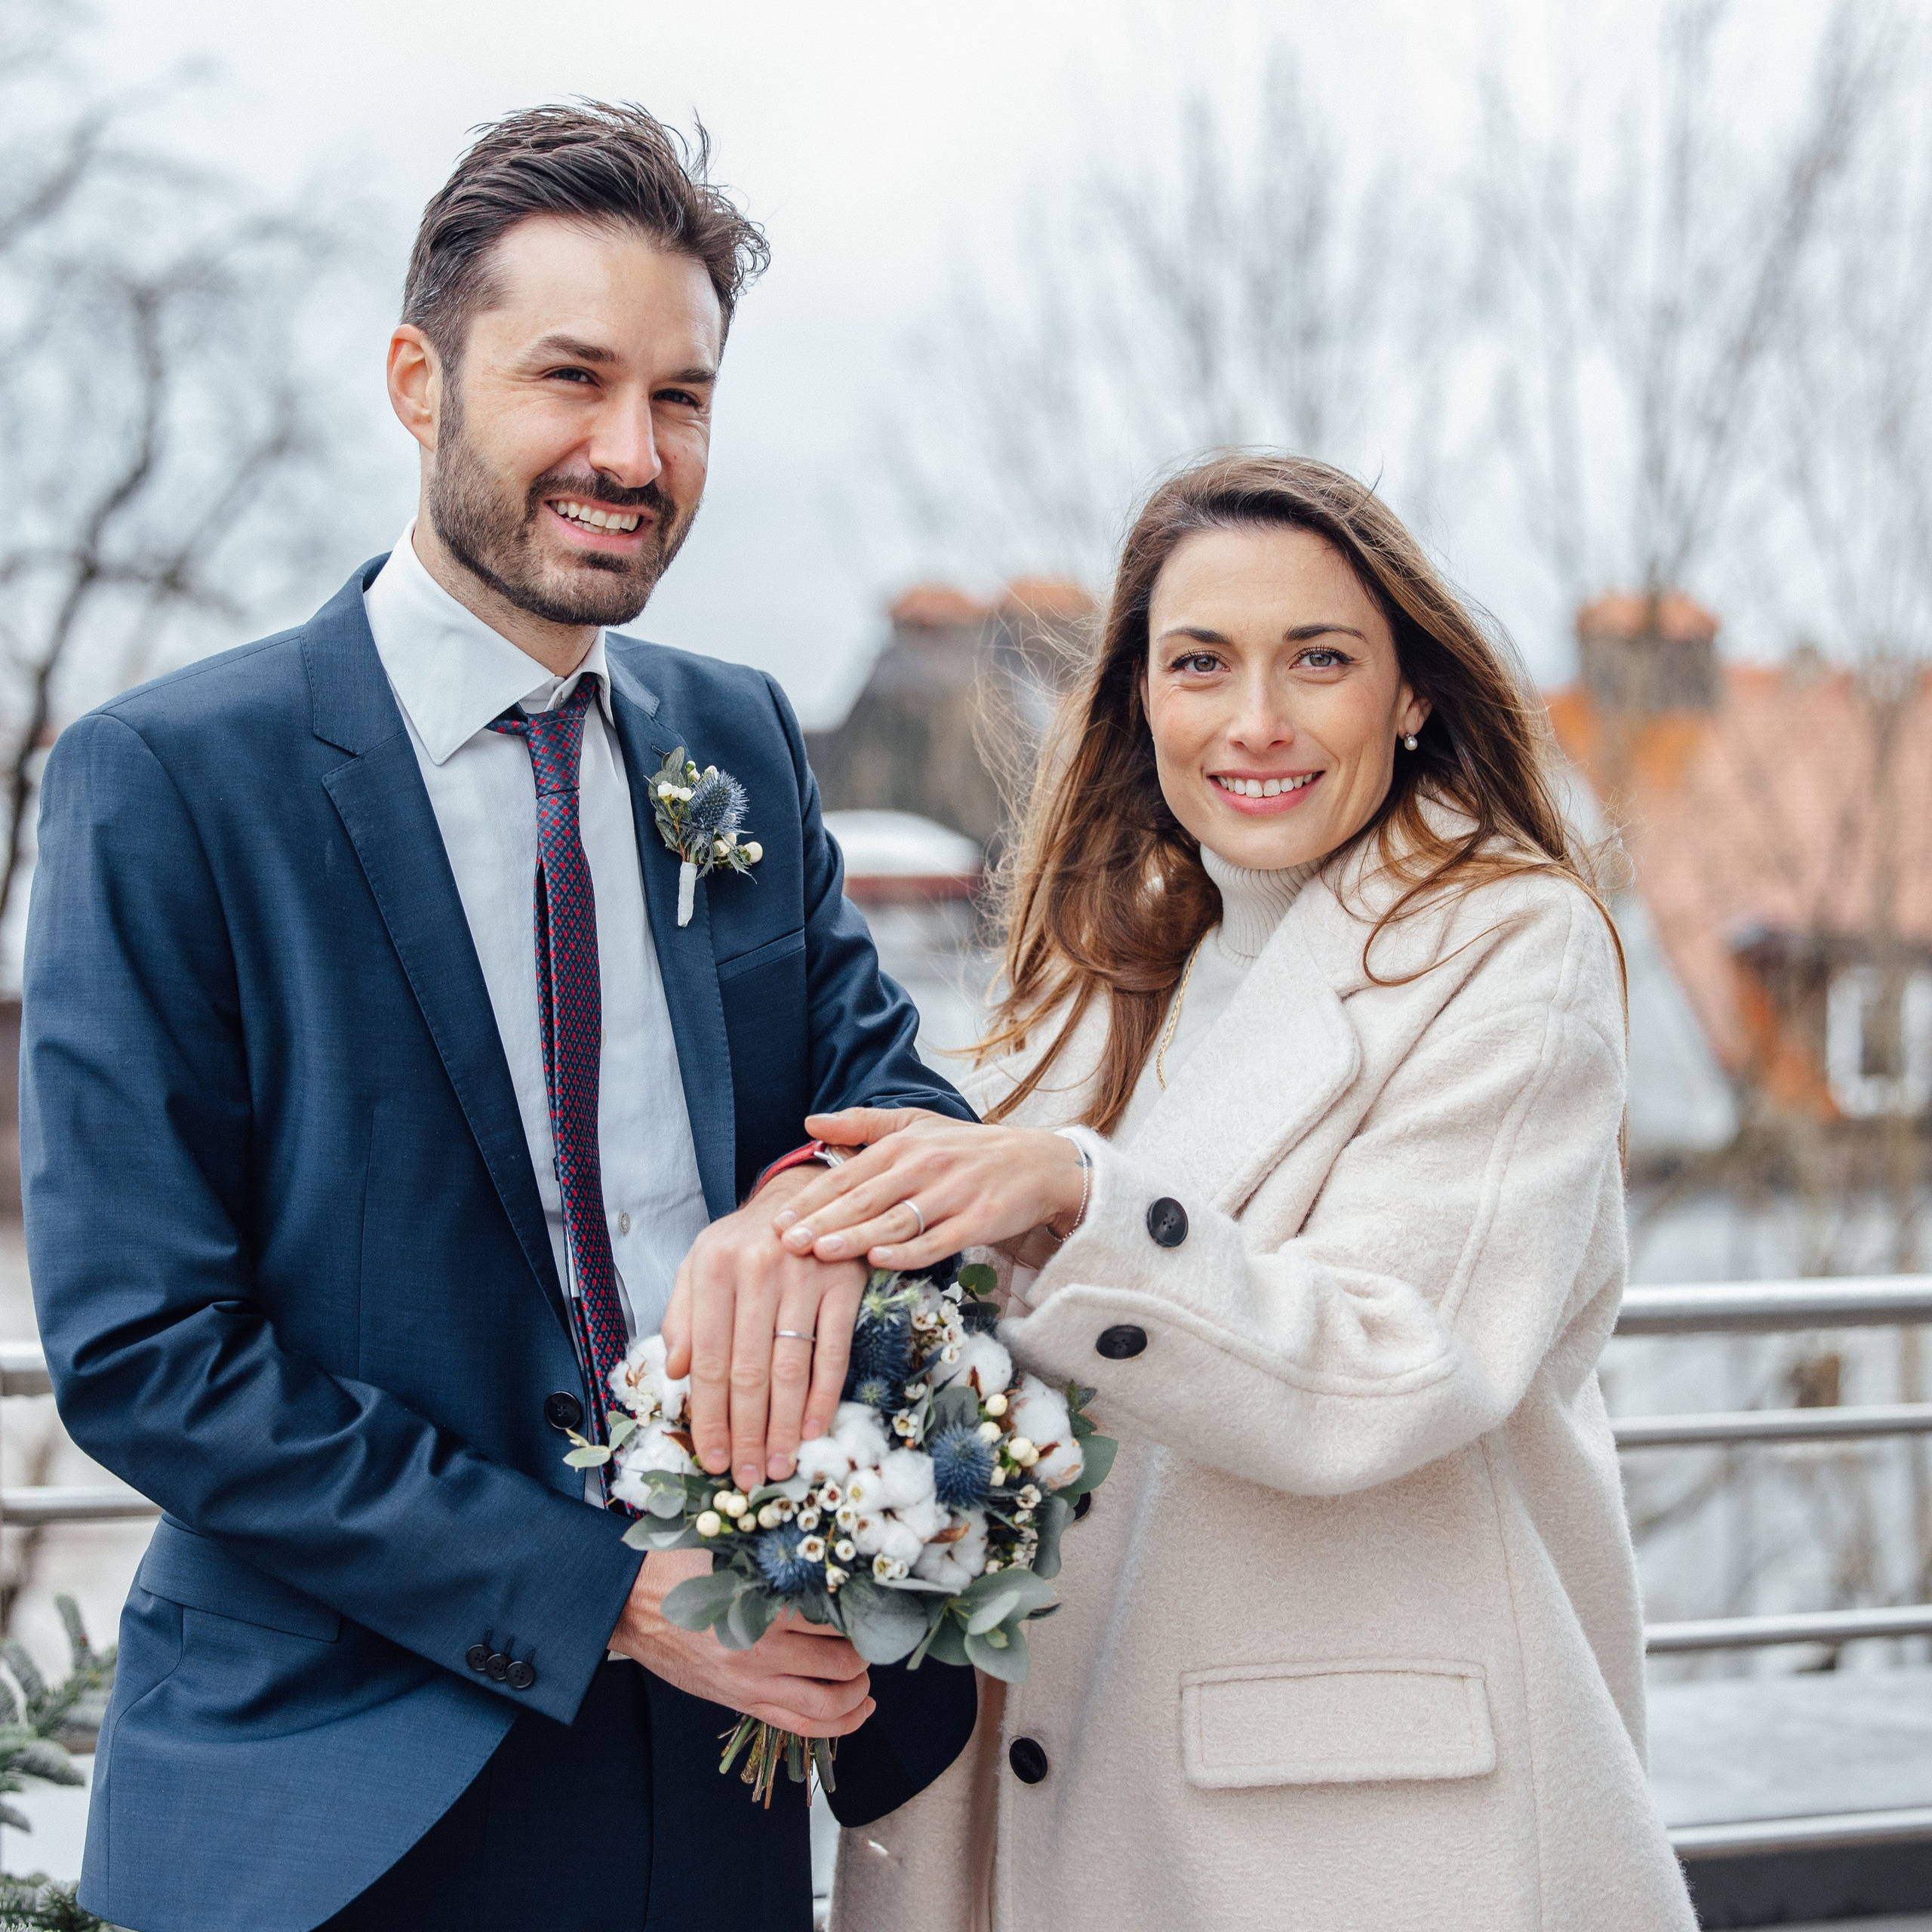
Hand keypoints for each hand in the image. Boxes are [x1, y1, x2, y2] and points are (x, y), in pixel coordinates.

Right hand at [611, 1550, 874, 1737]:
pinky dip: (838, 1725)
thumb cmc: (680, 1571)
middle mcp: (761, 1651)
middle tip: (871, 1639)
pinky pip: (799, 1726)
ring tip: (865, 1678)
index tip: (873, 1604)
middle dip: (865, 1654)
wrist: (631, 1604)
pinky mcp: (741, 1703)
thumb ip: (777, 1563)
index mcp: (761, 1606)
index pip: (834, 1617)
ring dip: (857, 1693)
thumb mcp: (732, 1555)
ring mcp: (751, 1684)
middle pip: (840, 1663)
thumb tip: (828, 1561)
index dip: (862, 1613)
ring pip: (826, 1704)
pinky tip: (858, 1710)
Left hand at [661, 1170, 864, 1490]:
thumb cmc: (745, 1241)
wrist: (805, 1194)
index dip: (709, 1415)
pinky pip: (833, 1351)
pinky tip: (813, 1428)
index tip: (710, 1458)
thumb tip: (674, 1372)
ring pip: (790, 1368)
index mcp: (714, 1268)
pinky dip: (823, 1396)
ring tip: (778, 1464)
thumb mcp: (700, 1265)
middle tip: (746, 1476)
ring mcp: (804, 1276)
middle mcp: (757, 1270)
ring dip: (783, 1425)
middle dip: (746, 1432)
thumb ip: (682, 1316)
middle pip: (749, 1371)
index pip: (709, 1359)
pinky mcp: (844, 1282)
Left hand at [773, 1107, 1086, 1271]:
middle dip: (823, 1221)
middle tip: (786, 1243)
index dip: (811, 1198)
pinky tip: (882, 1261)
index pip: (848, 1175)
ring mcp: (953, 1194)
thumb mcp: (916, 1124)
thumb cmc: (967, 1148)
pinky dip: (910, 1252)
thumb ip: (861, 1124)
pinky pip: (939, 1240)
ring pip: (897, 1220)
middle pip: (866, 1199)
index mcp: (903, 1144)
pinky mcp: (979, 1220)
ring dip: (857, 1237)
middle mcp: (925, 1165)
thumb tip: (809, 1123)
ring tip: (822, 1253)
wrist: (1036, 1163)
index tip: (778, 1220)